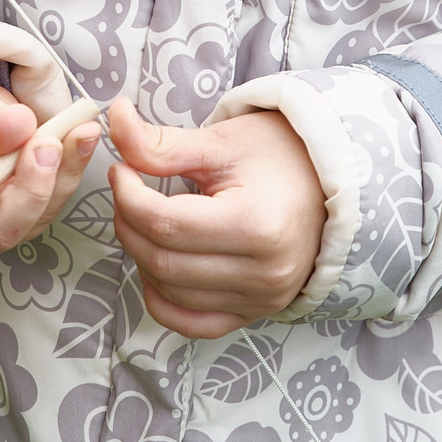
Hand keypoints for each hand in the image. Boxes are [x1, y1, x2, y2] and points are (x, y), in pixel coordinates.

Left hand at [109, 98, 325, 338]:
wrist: (328, 182)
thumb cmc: (278, 155)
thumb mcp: (220, 142)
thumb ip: (161, 143)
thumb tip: (113, 117)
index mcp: (255, 224)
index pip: (164, 223)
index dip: (127, 196)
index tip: (122, 171)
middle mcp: (263, 272)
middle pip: (163, 261)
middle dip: (129, 225)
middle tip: (127, 193)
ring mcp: (262, 299)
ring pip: (171, 293)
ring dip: (141, 258)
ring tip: (144, 220)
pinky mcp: (256, 312)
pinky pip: (194, 324)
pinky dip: (164, 301)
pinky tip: (155, 267)